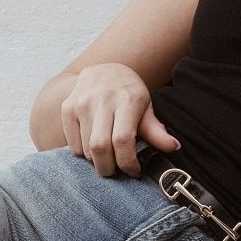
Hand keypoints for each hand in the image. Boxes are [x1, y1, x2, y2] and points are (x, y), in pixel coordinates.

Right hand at [60, 64, 179, 176]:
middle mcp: (102, 100)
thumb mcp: (145, 107)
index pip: (122, 140)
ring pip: (85, 148)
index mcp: (127, 100)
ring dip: (96, 161)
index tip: (134, 170)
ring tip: (107, 157)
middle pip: (100, 148)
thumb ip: (156, 130)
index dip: (128, 162)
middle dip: (108, 168)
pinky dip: (82, 153)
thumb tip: (173, 147)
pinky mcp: (67, 108)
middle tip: (116, 171)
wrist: (103, 69)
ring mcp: (81, 103)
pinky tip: (92, 148)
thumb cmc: (128, 93)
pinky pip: (72, 144)